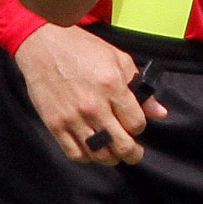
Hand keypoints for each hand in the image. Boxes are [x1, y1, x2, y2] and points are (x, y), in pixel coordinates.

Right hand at [14, 23, 165, 165]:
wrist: (43, 45)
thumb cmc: (81, 49)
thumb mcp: (118, 59)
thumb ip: (140, 87)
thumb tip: (159, 112)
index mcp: (113, 87)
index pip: (136, 124)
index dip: (139, 127)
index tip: (135, 125)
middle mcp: (94, 106)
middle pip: (121, 145)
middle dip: (132, 153)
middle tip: (134, 153)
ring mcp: (73, 118)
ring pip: (99, 154)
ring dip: (111, 158)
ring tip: (114, 153)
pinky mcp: (55, 124)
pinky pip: (75, 153)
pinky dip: (87, 157)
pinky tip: (92, 150)